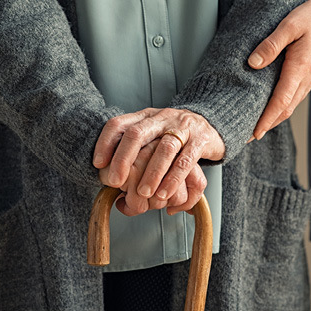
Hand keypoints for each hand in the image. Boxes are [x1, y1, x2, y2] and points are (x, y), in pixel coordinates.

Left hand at [93, 108, 224, 212]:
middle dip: (123, 159)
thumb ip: (133, 151)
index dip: (105, 142)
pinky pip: (186, 160)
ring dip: (151, 173)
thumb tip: (109, 179)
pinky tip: (165, 194)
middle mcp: (162, 118)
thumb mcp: (152, 135)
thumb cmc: (175, 136)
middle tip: (115, 182)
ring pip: (164, 148)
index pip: (119, 124)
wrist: (212, 125)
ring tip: (143, 194)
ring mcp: (182, 127)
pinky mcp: (201, 140)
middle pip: (137, 133)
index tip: (98, 164)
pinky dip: (174, 179)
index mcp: (145, 117)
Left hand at [247, 0, 310, 138]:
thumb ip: (271, 44)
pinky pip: (295, 96)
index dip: (266, 120)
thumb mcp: (291, 25)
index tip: (253, 134)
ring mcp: (310, 79)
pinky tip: (274, 106)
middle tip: (248, 136)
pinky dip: (283, 107)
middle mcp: (306, 79)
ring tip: (257, 125)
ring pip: (291, 105)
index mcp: (299, 69)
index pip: (280, 102)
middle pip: (285, 110)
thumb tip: (253, 63)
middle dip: (266, 125)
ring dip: (274, 118)